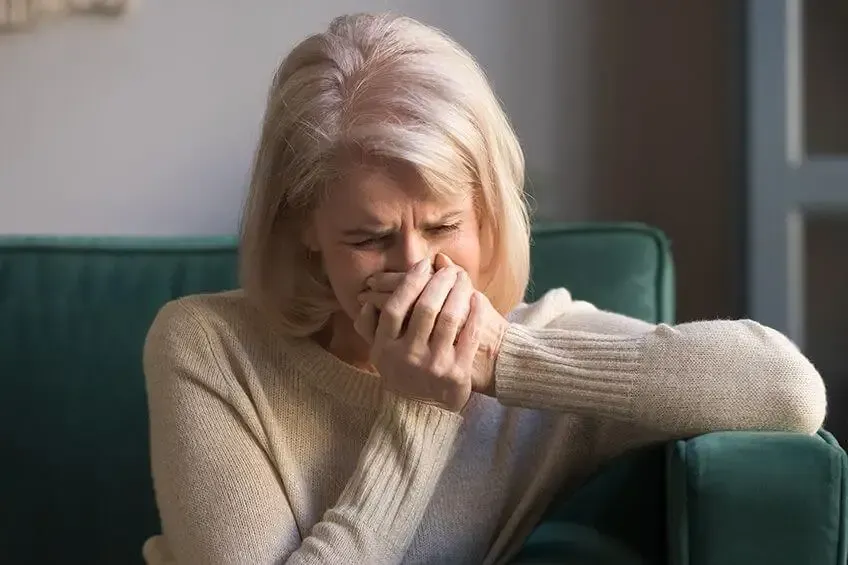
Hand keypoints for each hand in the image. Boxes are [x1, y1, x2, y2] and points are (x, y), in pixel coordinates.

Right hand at [356, 254, 509, 397]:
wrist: (426, 412)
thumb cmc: (403, 373)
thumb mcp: (379, 355)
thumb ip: (370, 328)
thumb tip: (366, 302)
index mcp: (385, 350)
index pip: (395, 307)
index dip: (410, 282)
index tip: (424, 265)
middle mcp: (408, 358)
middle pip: (425, 308)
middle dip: (439, 282)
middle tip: (448, 270)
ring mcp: (434, 367)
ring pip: (450, 317)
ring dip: (459, 291)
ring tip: (463, 279)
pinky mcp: (458, 374)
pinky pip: (469, 335)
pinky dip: (475, 313)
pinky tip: (476, 299)